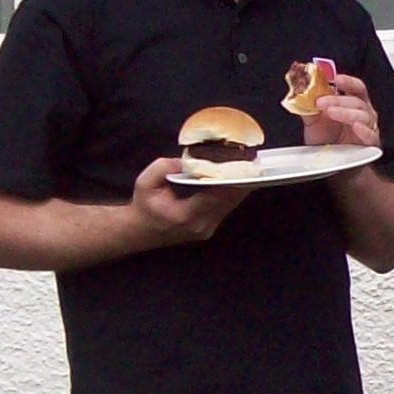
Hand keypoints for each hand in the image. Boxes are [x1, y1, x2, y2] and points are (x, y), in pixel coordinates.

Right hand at [130, 155, 249, 247]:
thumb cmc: (144, 206)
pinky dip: (233, 194)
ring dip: (240, 188)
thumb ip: (162, 168)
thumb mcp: (145, 182)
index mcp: (186, 215)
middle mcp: (200, 225)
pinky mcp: (209, 228)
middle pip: (229, 201)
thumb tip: (184, 161)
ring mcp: (206, 229)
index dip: (232, 181)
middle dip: (242, 182)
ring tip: (250, 169)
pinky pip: (225, 208)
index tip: (243, 166)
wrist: (139, 231)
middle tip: (253, 163)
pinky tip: (239, 180)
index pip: (216, 196)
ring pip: (230, 206)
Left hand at [302, 72, 383, 151]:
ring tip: (331, 112)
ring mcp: (368, 128)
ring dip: (346, 112)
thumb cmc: (326, 140)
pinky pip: (371, 136)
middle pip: (356, 101)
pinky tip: (356, 126)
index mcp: (353, 103)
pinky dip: (364, 131)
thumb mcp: (313, 122)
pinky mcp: (370, 144)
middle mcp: (364, 113)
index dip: (348, 82)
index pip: (356, 88)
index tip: (335, 78)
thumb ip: (308, 107)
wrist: (331, 164)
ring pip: (363, 116)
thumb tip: (299, 93)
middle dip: (338, 99)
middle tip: (321, 102)